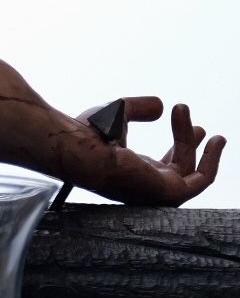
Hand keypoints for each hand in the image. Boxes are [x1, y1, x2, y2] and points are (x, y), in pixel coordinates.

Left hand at [92, 97, 224, 205]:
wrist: (82, 147)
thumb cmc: (88, 133)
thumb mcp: (118, 114)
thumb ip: (138, 108)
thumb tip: (160, 105)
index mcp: (132, 170)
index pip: (164, 164)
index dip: (179, 142)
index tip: (181, 115)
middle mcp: (146, 184)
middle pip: (180, 167)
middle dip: (189, 143)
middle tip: (196, 124)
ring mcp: (156, 191)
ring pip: (192, 173)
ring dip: (206, 153)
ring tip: (213, 134)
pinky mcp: (166, 192)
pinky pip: (200, 182)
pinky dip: (212, 161)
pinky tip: (215, 141)